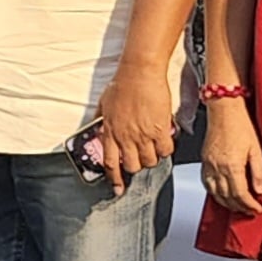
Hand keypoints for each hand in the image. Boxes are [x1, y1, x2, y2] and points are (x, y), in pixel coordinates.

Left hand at [93, 64, 177, 179]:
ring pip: (150, 161)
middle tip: (141, 157)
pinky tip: (165, 141)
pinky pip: (166, 150)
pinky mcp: (160, 129)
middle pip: (132, 166)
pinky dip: (166, 149)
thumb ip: (100, 120)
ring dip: (152, 157)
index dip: (115, 179)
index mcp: (110, 132)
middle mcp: (125, 137)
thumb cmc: (123, 83)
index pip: (110, 164)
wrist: (140, 72)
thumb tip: (95, 129)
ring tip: (153, 146)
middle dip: (137, 165)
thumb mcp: (104, 104)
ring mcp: (143, 134)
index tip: (118, 188)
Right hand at [201, 107, 261, 218]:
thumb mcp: (257, 148)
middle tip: (249, 211)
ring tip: (237, 207)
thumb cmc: (240, 124)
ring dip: (227, 203)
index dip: (249, 205)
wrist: (223, 110)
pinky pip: (206, 184)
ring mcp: (209, 165)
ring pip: (215, 193)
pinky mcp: (204, 161)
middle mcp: (218, 168)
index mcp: (232, 165)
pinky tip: (221, 195)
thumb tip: (259, 189)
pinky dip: (214, 193)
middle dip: (239, 207)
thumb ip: (258, 171)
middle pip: (227, 197)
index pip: (240, 194)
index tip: (256, 209)